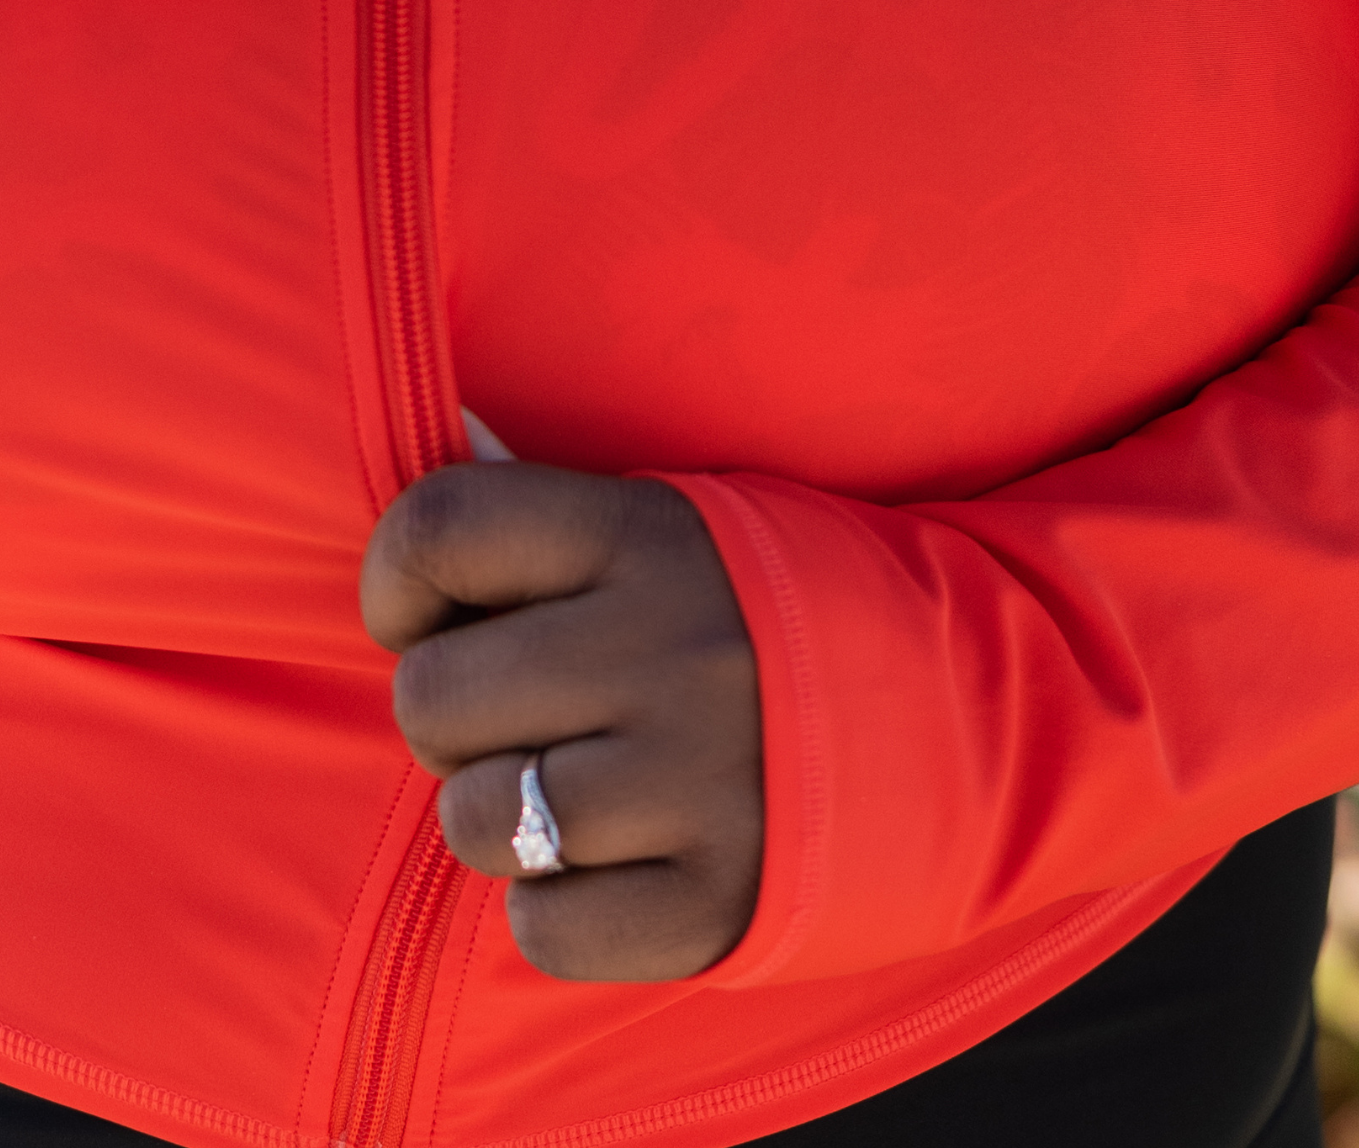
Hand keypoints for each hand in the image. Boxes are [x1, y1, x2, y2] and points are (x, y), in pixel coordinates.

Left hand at [361, 462, 761, 982]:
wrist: (963, 715)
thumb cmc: (757, 609)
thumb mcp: (665, 522)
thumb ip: (542, 501)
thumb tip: (446, 428)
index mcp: (640, 534)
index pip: (439, 527)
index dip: (395, 579)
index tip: (424, 611)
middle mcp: (664, 650)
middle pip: (431, 694)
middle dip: (448, 716)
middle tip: (518, 717)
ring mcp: (695, 781)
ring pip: (474, 818)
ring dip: (495, 818)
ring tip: (565, 791)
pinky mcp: (720, 902)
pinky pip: (544, 930)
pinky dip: (557, 912)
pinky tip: (615, 866)